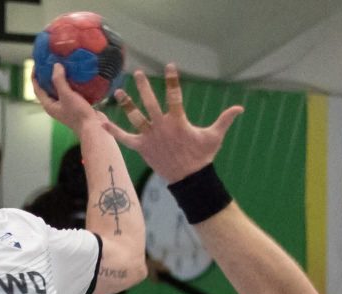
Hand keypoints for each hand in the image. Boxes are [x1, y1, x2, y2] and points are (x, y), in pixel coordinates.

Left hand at [33, 63, 104, 131]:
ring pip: (60, 89)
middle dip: (48, 76)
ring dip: (61, 78)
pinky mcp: (76, 105)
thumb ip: (59, 80)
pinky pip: (72, 91)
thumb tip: (56, 65)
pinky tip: (76, 75)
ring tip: (64, 66)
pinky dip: (72, 83)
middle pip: (48, 88)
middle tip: (51, 62)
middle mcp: (56, 106)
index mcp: (49, 105)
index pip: (37, 89)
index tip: (37, 64)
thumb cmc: (78, 114)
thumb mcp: (66, 95)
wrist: (94, 127)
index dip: (35, 76)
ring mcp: (66, 106)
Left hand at [102, 63, 242, 183]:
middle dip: (144, 87)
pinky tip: (100, 122)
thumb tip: (241, 108)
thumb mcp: (215, 136)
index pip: (174, 96)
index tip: (169, 66)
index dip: (172, 80)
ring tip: (118, 92)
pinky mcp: (142, 148)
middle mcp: (162, 127)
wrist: (190, 180)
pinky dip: (113, 130)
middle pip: (150, 103)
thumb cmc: (202, 157)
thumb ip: (225, 119)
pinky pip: (125, 139)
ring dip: (126, 105)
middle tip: (137, 74)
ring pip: (135, 118)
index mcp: (178, 121)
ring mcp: (150, 137)